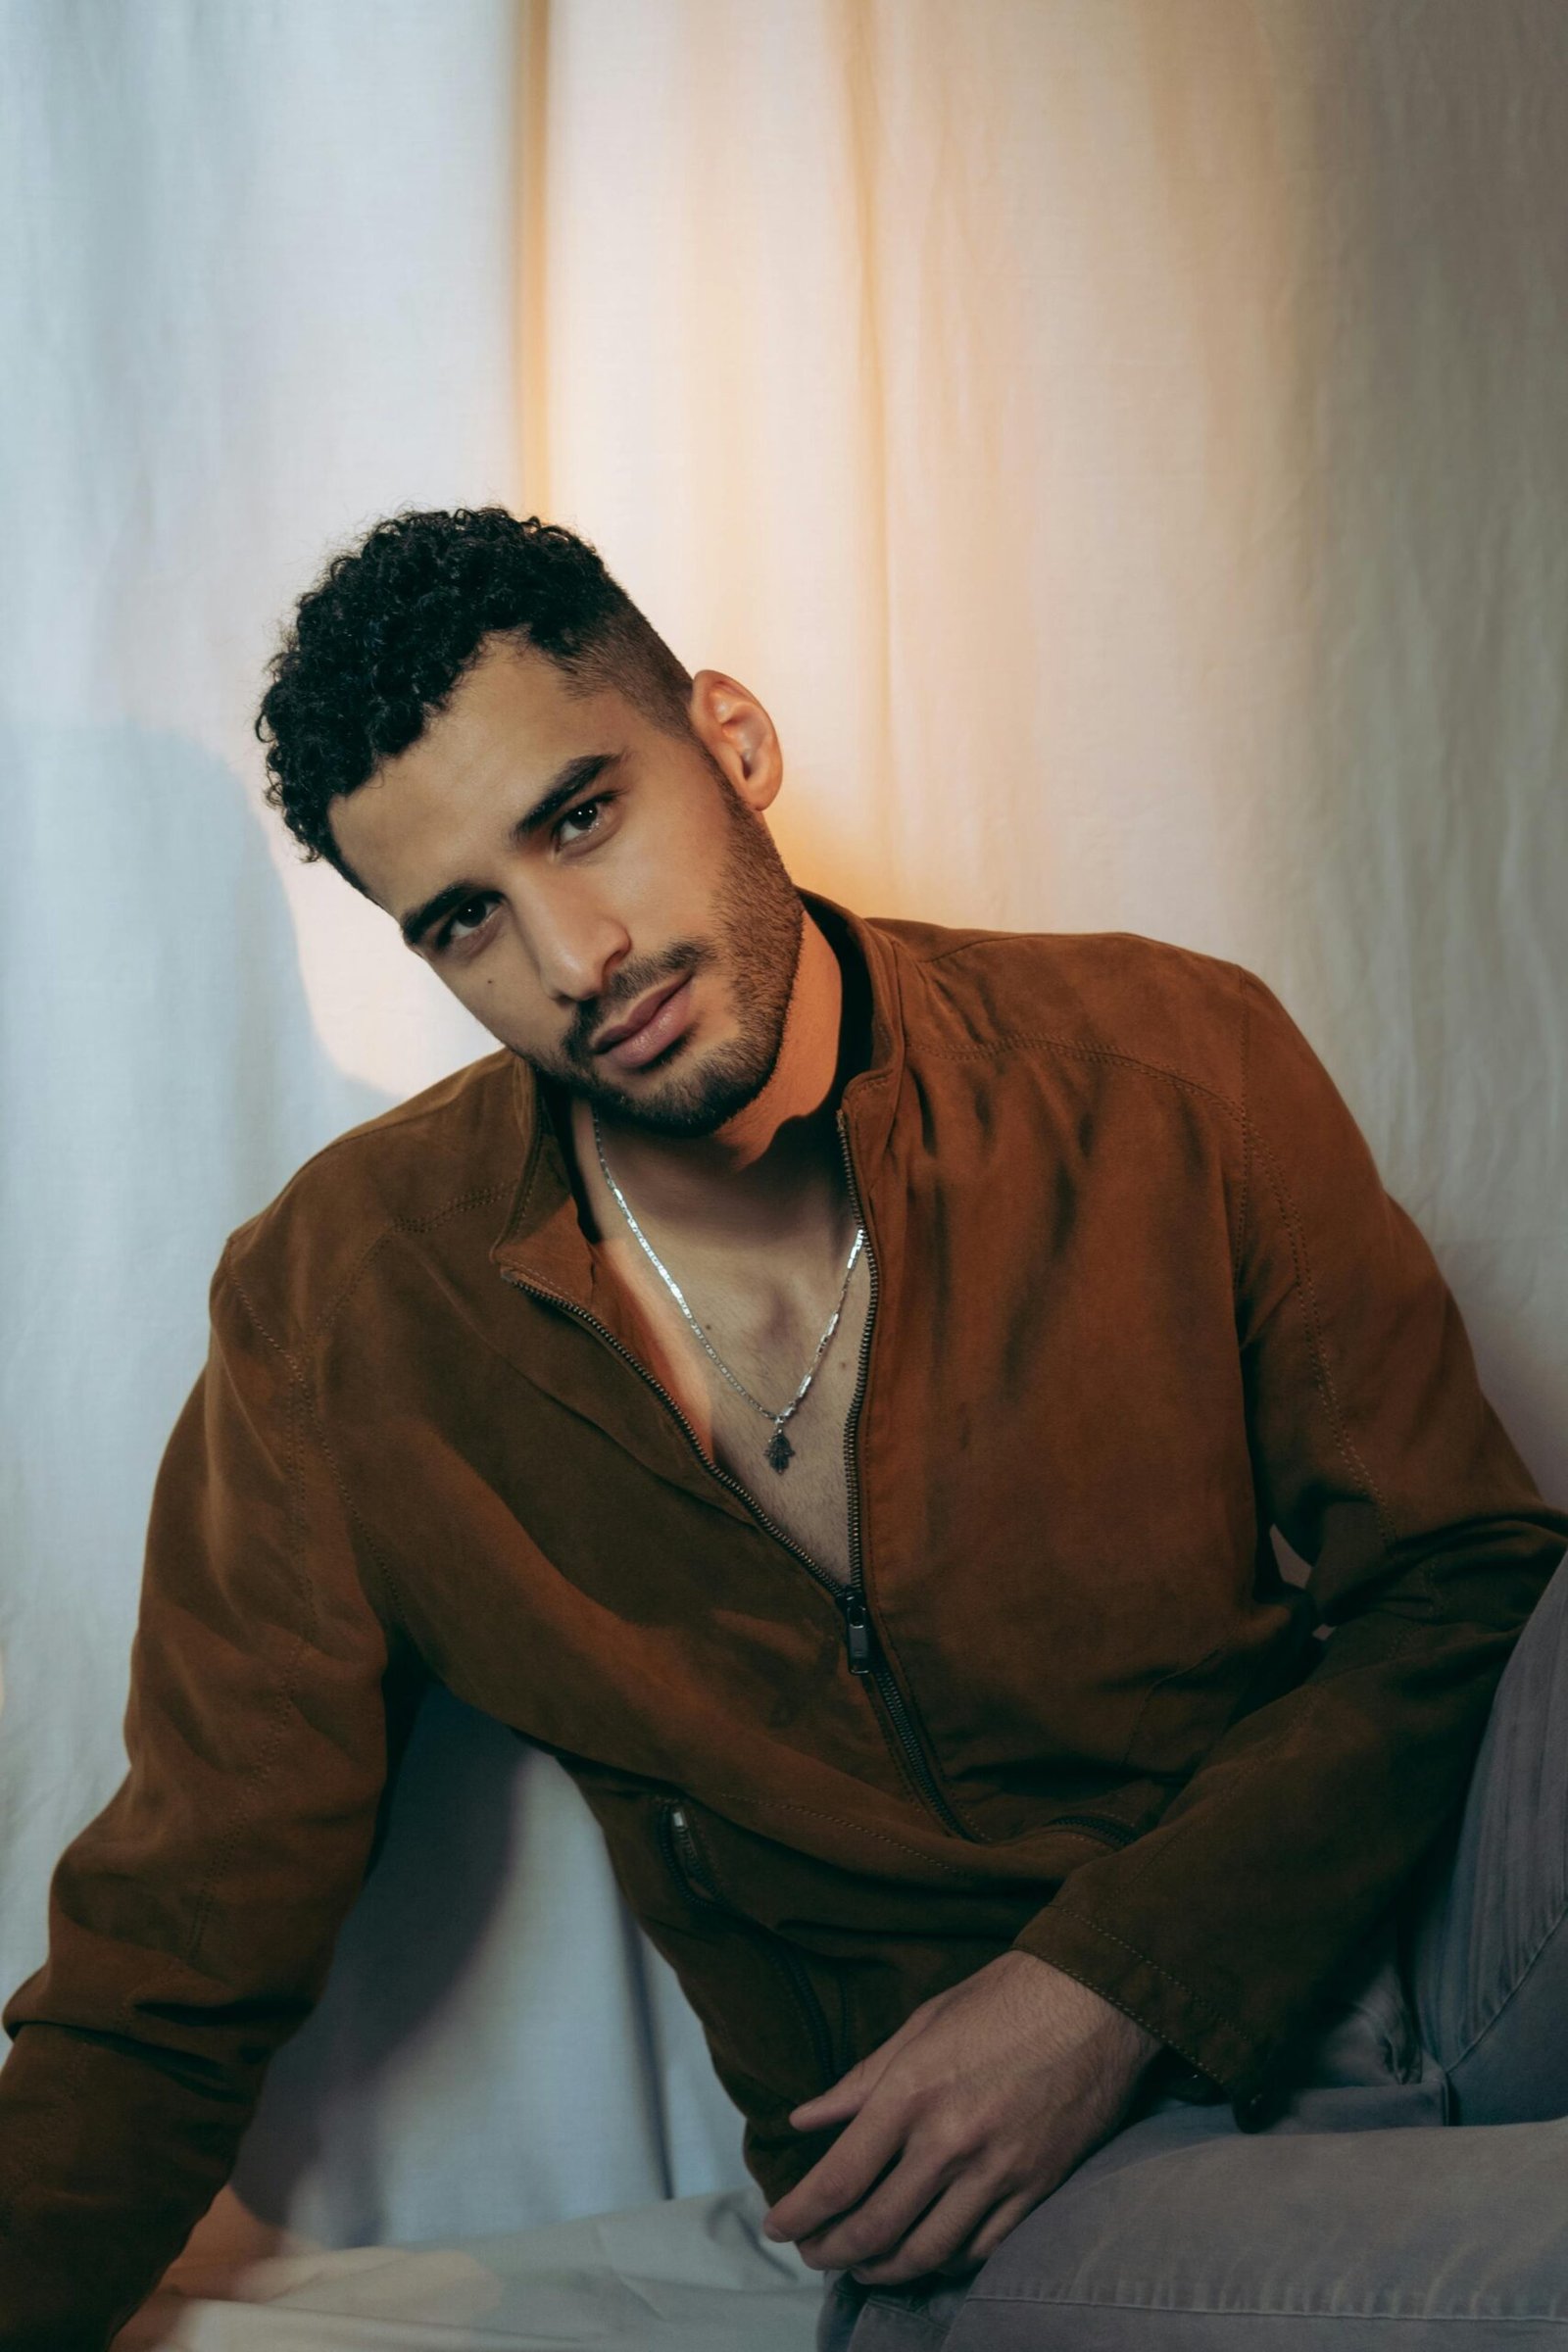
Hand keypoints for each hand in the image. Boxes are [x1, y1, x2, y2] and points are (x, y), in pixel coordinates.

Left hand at [762, 1950, 1160, 2286]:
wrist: (1096, 2000)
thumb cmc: (1003, 1998)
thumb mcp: (921, 2023)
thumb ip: (860, 2080)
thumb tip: (806, 2119)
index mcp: (912, 2093)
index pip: (839, 2178)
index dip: (800, 2214)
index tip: (777, 2227)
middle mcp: (950, 2141)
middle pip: (875, 2229)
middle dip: (832, 2252)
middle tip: (813, 2254)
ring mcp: (998, 2172)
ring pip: (927, 2253)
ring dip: (884, 2270)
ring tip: (862, 2266)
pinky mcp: (1038, 2189)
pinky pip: (982, 2251)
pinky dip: (945, 2264)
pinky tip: (926, 2257)